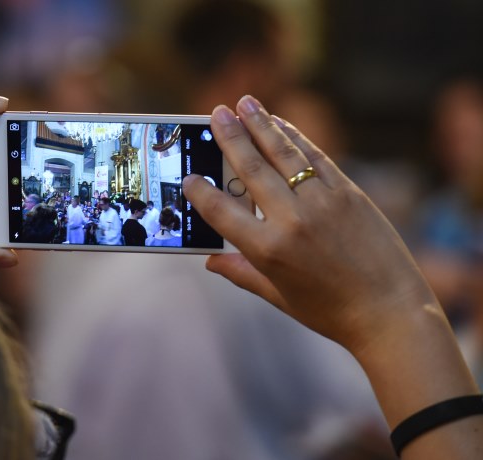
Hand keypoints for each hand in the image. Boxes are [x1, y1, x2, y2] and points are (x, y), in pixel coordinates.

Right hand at [183, 96, 437, 351]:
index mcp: (268, 250)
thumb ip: (242, 273)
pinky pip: (315, 157)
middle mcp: (292, 220)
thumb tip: (211, 260)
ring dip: (261, 124)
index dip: (201, 192)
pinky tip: (281, 124)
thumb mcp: (279, 296)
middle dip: (230, 137)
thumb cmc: (331, 311)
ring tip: (244, 103)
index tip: (189, 177)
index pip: (221, 211)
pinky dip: (296, 138)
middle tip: (215, 112)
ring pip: (283, 154)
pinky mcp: (348, 193)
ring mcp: (322, 202)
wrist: (391, 312)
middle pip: (251, 169)